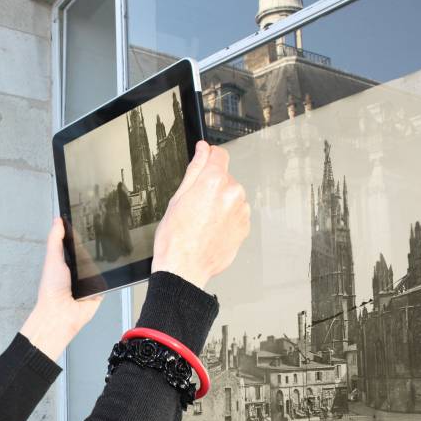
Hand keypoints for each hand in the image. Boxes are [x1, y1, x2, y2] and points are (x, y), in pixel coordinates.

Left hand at [19, 217, 103, 360]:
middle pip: (91, 254)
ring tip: (108, 252)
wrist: (61, 313)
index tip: (89, 221)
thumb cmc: (51, 290)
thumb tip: (57, 220)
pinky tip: (110, 270)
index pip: (75, 244)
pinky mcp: (99, 290)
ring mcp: (88, 281)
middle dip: (96, 248)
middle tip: (104, 235)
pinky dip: (109, 276)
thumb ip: (55, 239)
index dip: (81, 234)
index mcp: (65, 262)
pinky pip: (108, 280)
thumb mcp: (53, 258)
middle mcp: (77, 271)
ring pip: (101, 266)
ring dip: (103, 262)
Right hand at [151, 141, 250, 288]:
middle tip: (194, 204)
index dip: (209, 156)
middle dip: (211, 185)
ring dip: (220, 202)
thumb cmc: (175, 239)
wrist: (184, 269)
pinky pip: (236, 213)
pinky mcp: (244, 227)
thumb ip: (195, 169)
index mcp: (213, 182)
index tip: (204, 159)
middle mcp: (232, 193)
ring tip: (202, 221)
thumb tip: (202, 150)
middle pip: (224, 177)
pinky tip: (210, 229)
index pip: (219, 155)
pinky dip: (226, 217)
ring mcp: (241, 211)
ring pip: (231, 196)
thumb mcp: (177, 198)